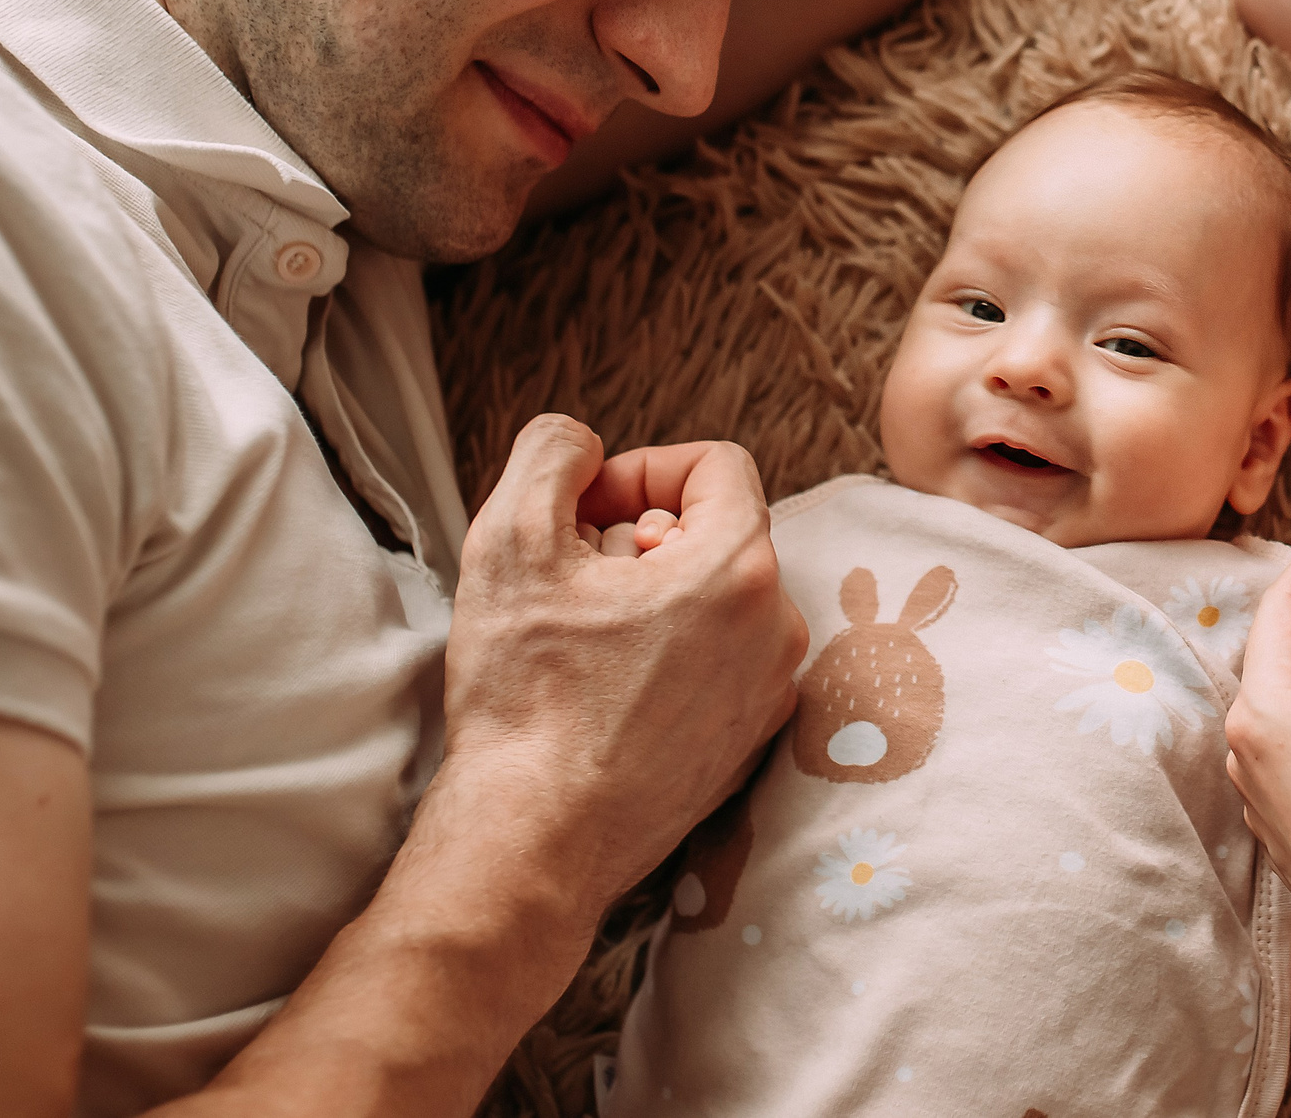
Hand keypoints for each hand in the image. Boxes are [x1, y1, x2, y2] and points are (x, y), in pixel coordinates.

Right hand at [435, 415, 807, 919]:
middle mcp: (777, 628)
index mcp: (739, 569)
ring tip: (585, 641)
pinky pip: (719, 662)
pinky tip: (604, 691)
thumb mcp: (512, 541)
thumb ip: (553, 455)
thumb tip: (584, 446)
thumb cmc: (523, 698)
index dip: (640, 470)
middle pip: (717, 533)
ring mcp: (769, 693)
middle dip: (641, 538)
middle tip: (573, 582)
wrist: (532, 842)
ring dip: (653, 597)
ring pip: (717, 599)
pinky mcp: (749, 744)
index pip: (716, 465)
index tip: (585, 514)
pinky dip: (669, 654)